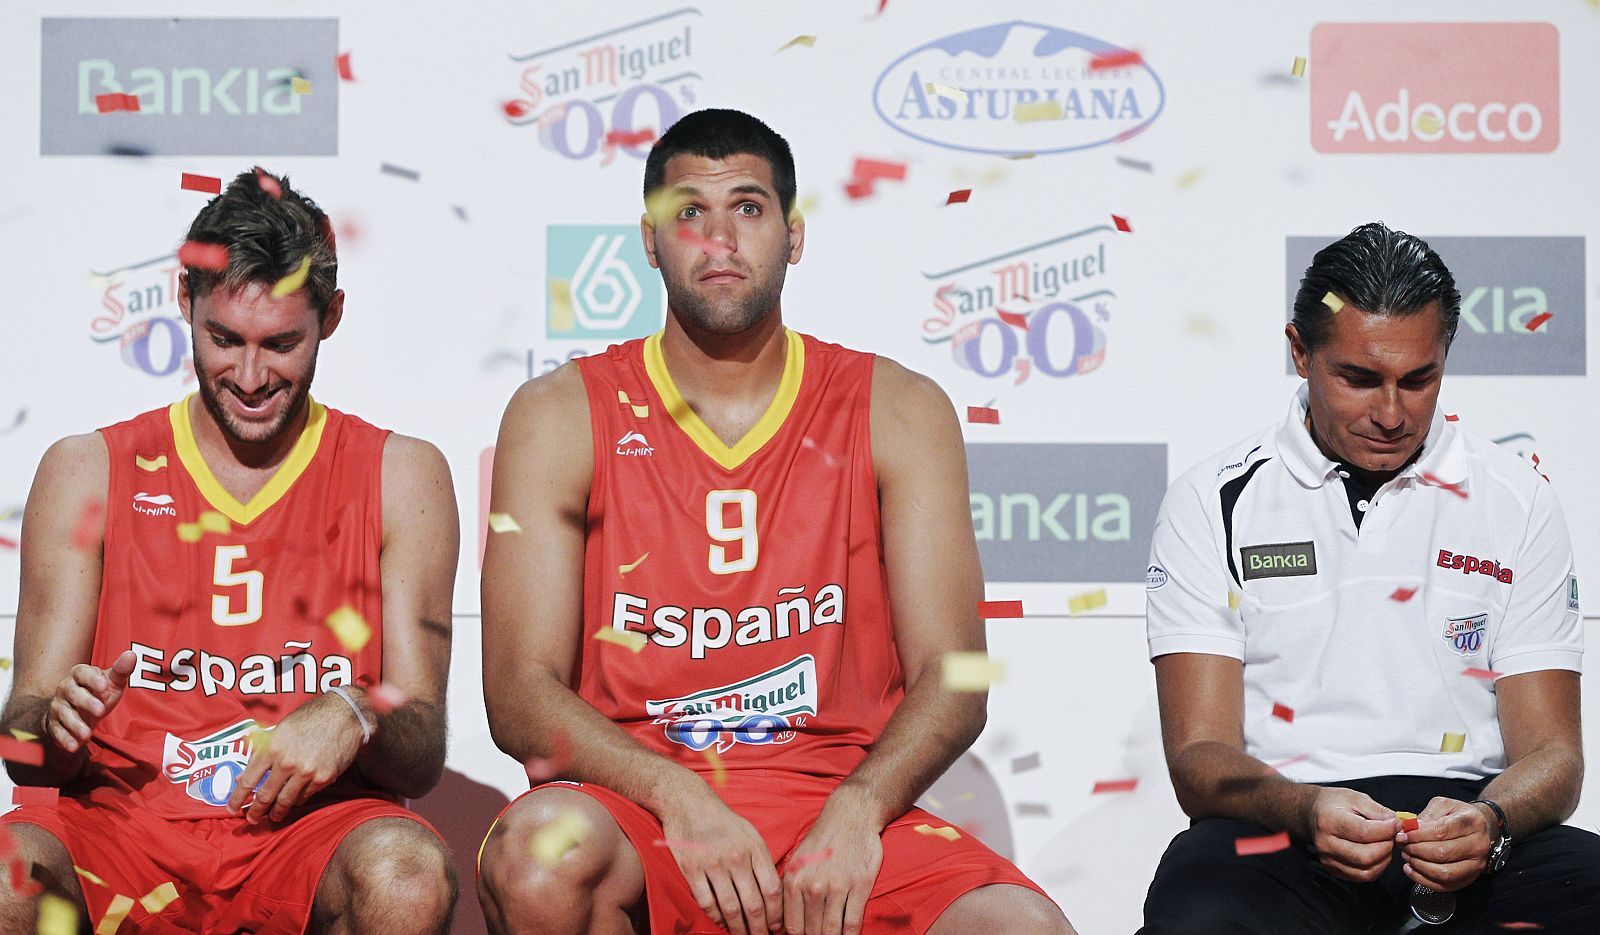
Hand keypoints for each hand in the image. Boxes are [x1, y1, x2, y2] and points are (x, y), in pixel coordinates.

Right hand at [44, 650, 134, 753]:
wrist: (81, 710)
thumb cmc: (99, 692)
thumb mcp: (112, 682)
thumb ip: (121, 670)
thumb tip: (131, 654)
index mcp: (79, 674)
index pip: (82, 673)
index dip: (92, 679)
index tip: (104, 686)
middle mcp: (65, 689)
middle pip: (72, 693)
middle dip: (86, 702)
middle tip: (100, 711)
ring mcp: (59, 706)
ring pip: (64, 714)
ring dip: (75, 724)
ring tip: (87, 734)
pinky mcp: (55, 724)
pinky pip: (58, 731)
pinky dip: (65, 739)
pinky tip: (74, 746)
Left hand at [227, 688, 367, 823]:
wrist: (345, 714)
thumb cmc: (310, 718)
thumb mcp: (281, 730)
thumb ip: (261, 753)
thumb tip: (242, 777)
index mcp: (272, 748)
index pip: (248, 781)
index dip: (237, 798)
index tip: (231, 809)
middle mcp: (287, 762)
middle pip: (265, 796)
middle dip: (255, 812)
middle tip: (251, 820)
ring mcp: (306, 772)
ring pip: (285, 801)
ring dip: (277, 812)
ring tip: (273, 817)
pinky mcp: (324, 778)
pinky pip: (305, 796)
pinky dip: (297, 800)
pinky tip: (295, 800)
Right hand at [658, 784, 782, 934]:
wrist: (688, 801)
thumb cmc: (723, 820)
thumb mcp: (750, 832)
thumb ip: (762, 860)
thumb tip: (774, 893)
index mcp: (754, 848)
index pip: (772, 889)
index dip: (777, 914)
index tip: (778, 927)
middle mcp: (736, 857)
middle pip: (753, 904)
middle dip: (760, 929)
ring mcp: (712, 864)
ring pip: (730, 908)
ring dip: (738, 929)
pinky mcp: (691, 869)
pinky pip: (706, 902)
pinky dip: (715, 918)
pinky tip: (722, 923)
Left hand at [782, 789, 882, 934]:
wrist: (850, 816)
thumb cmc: (822, 841)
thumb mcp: (796, 861)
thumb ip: (789, 890)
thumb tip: (780, 923)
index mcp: (794, 880)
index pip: (792, 927)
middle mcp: (813, 885)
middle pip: (812, 931)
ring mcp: (836, 886)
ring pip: (832, 930)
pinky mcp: (859, 885)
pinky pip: (852, 922)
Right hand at [1304, 786, 1397, 881]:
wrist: (1311, 814)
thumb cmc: (1334, 804)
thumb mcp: (1356, 798)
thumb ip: (1379, 812)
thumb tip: (1401, 825)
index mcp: (1330, 821)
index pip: (1365, 833)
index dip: (1387, 830)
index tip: (1397, 824)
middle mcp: (1326, 843)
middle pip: (1366, 857)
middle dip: (1387, 847)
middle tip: (1391, 836)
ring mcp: (1329, 859)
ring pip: (1366, 871)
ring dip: (1384, 860)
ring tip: (1384, 844)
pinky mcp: (1333, 870)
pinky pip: (1362, 876)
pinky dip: (1376, 867)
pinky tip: (1376, 854)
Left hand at [1397, 797, 1492, 891]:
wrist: (1480, 830)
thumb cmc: (1457, 816)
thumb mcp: (1443, 806)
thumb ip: (1425, 816)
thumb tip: (1406, 829)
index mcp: (1472, 823)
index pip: (1441, 831)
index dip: (1417, 835)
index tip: (1402, 834)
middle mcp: (1478, 845)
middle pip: (1442, 853)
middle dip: (1416, 850)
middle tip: (1402, 845)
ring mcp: (1476, 865)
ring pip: (1443, 872)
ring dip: (1419, 865)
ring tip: (1407, 855)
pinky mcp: (1469, 879)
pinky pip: (1444, 885)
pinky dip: (1423, 879)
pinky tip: (1411, 869)